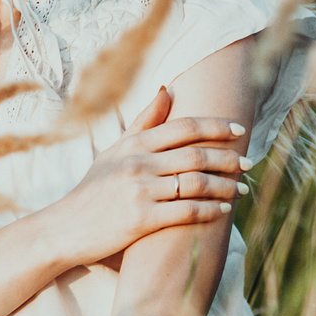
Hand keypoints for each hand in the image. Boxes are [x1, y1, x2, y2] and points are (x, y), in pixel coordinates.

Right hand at [38, 86, 247, 266]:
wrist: (66, 227)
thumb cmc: (94, 189)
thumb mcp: (114, 151)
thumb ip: (143, 121)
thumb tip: (166, 88)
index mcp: (134, 144)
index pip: (184, 127)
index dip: (215, 126)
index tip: (239, 130)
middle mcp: (138, 163)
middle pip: (196, 155)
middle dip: (228, 158)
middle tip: (249, 163)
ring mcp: (139, 191)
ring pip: (196, 183)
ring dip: (225, 186)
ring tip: (242, 189)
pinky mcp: (141, 219)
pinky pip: (186, 212)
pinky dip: (210, 210)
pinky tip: (224, 211)